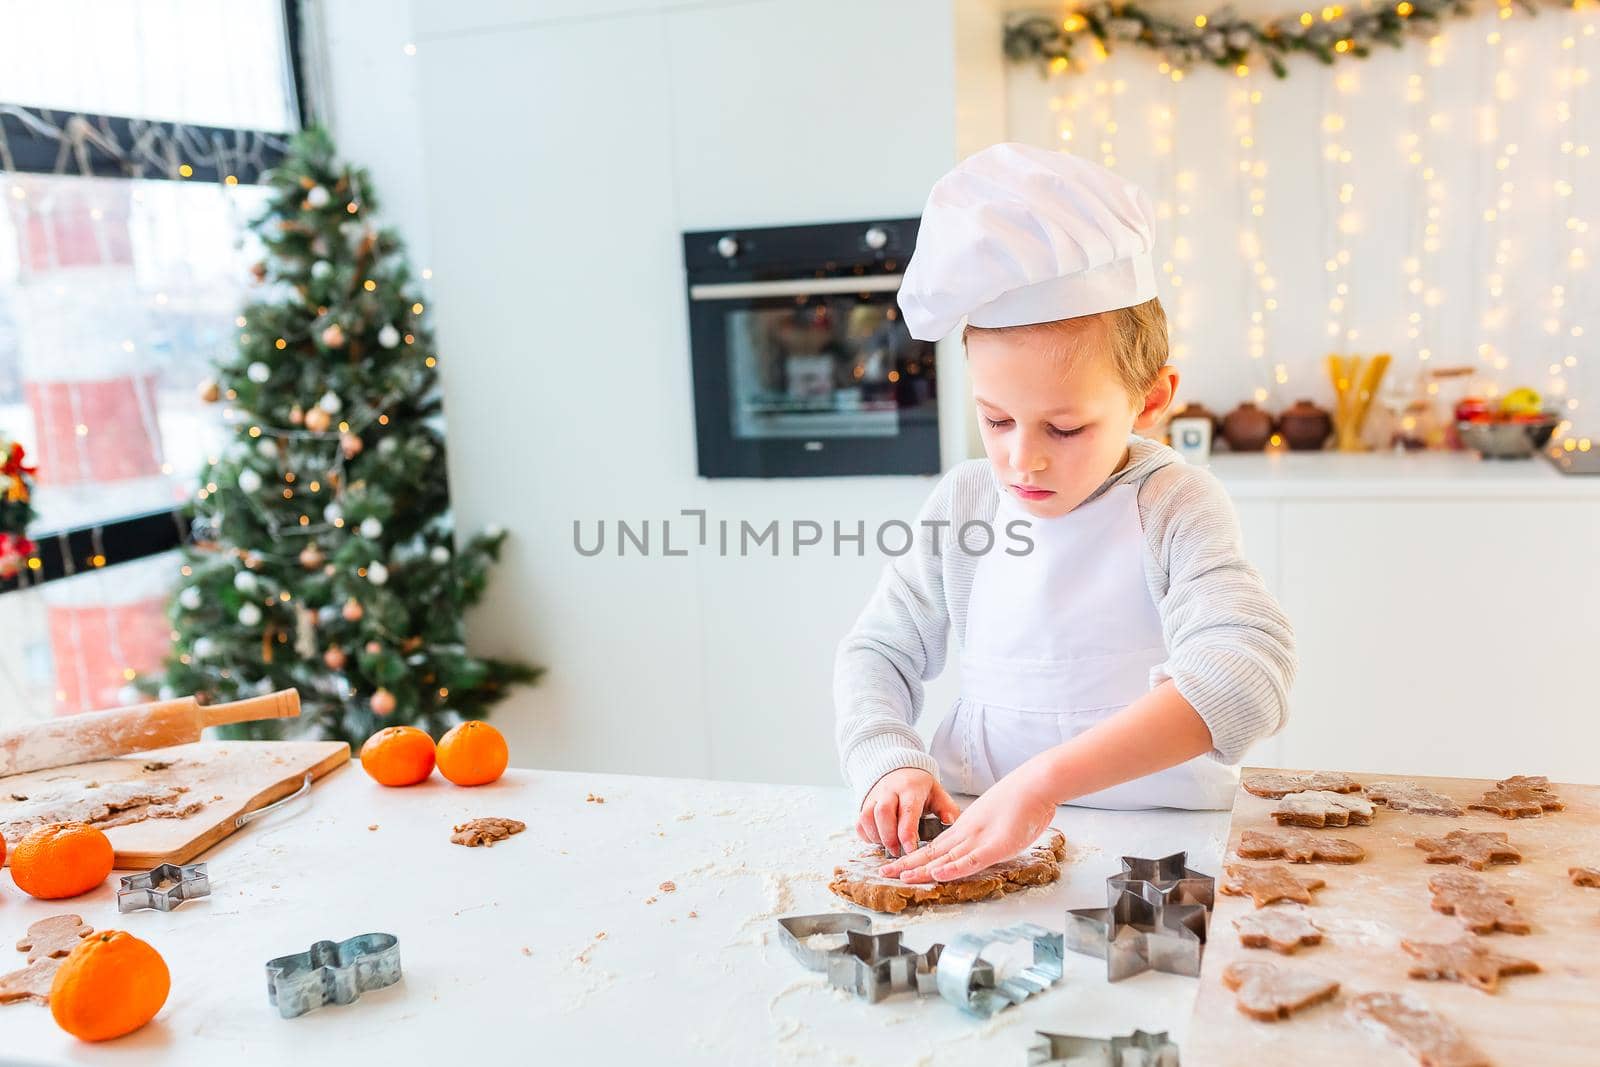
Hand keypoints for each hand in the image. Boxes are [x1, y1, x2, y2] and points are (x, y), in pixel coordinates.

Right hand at [857, 768, 961, 857]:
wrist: (898, 771)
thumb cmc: (919, 788)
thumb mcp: (936, 793)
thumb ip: (946, 807)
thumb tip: (950, 821)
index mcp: (910, 788)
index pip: (907, 810)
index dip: (907, 832)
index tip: (910, 850)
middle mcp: (889, 790)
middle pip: (883, 813)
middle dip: (889, 837)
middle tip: (897, 852)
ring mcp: (874, 797)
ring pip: (867, 817)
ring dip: (877, 837)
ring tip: (889, 848)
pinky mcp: (864, 804)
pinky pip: (859, 822)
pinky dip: (866, 835)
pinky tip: (878, 841)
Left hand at [877, 762, 1056, 882]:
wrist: (1037, 784)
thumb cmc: (1022, 803)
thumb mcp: (997, 823)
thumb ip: (984, 836)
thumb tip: (979, 847)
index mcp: (966, 830)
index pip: (934, 848)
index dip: (914, 858)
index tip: (896, 867)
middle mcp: (966, 834)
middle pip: (931, 853)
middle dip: (907, 864)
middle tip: (883, 872)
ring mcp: (979, 839)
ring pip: (944, 857)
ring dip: (920, 868)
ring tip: (898, 876)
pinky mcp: (996, 845)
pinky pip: (971, 860)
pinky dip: (953, 868)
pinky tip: (936, 874)